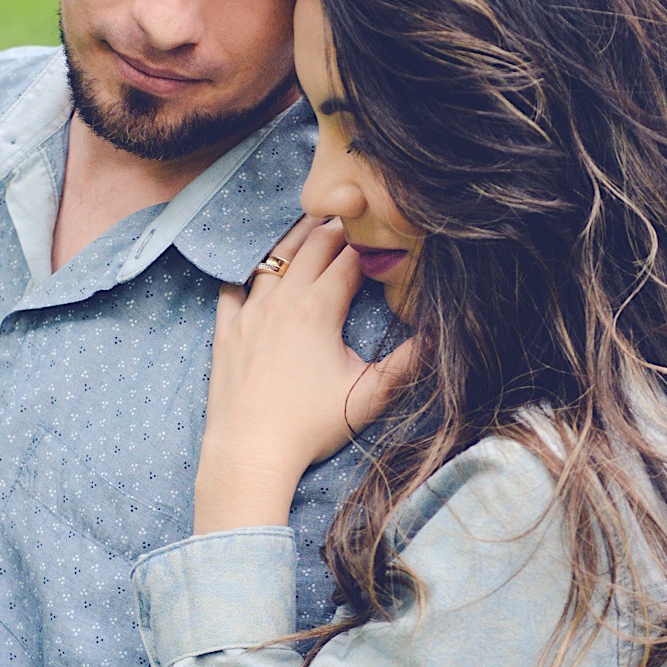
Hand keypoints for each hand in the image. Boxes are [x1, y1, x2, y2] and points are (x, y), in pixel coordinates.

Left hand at [193, 218, 413, 532]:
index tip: (383, 233)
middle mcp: (283, 299)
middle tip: (351, 215)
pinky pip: (234, 285)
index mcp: (319, 308)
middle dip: (336, 228)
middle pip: (312, 246)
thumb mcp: (369, 395)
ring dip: (295, 239)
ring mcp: (250, 311)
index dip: (370, 242)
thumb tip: (440, 337)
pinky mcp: (226, 329)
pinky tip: (258, 269)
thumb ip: (407, 363)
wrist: (251, 451)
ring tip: (311, 226)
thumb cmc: (311, 426)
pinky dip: (250, 271)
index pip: (350, 258)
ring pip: (273, 258)